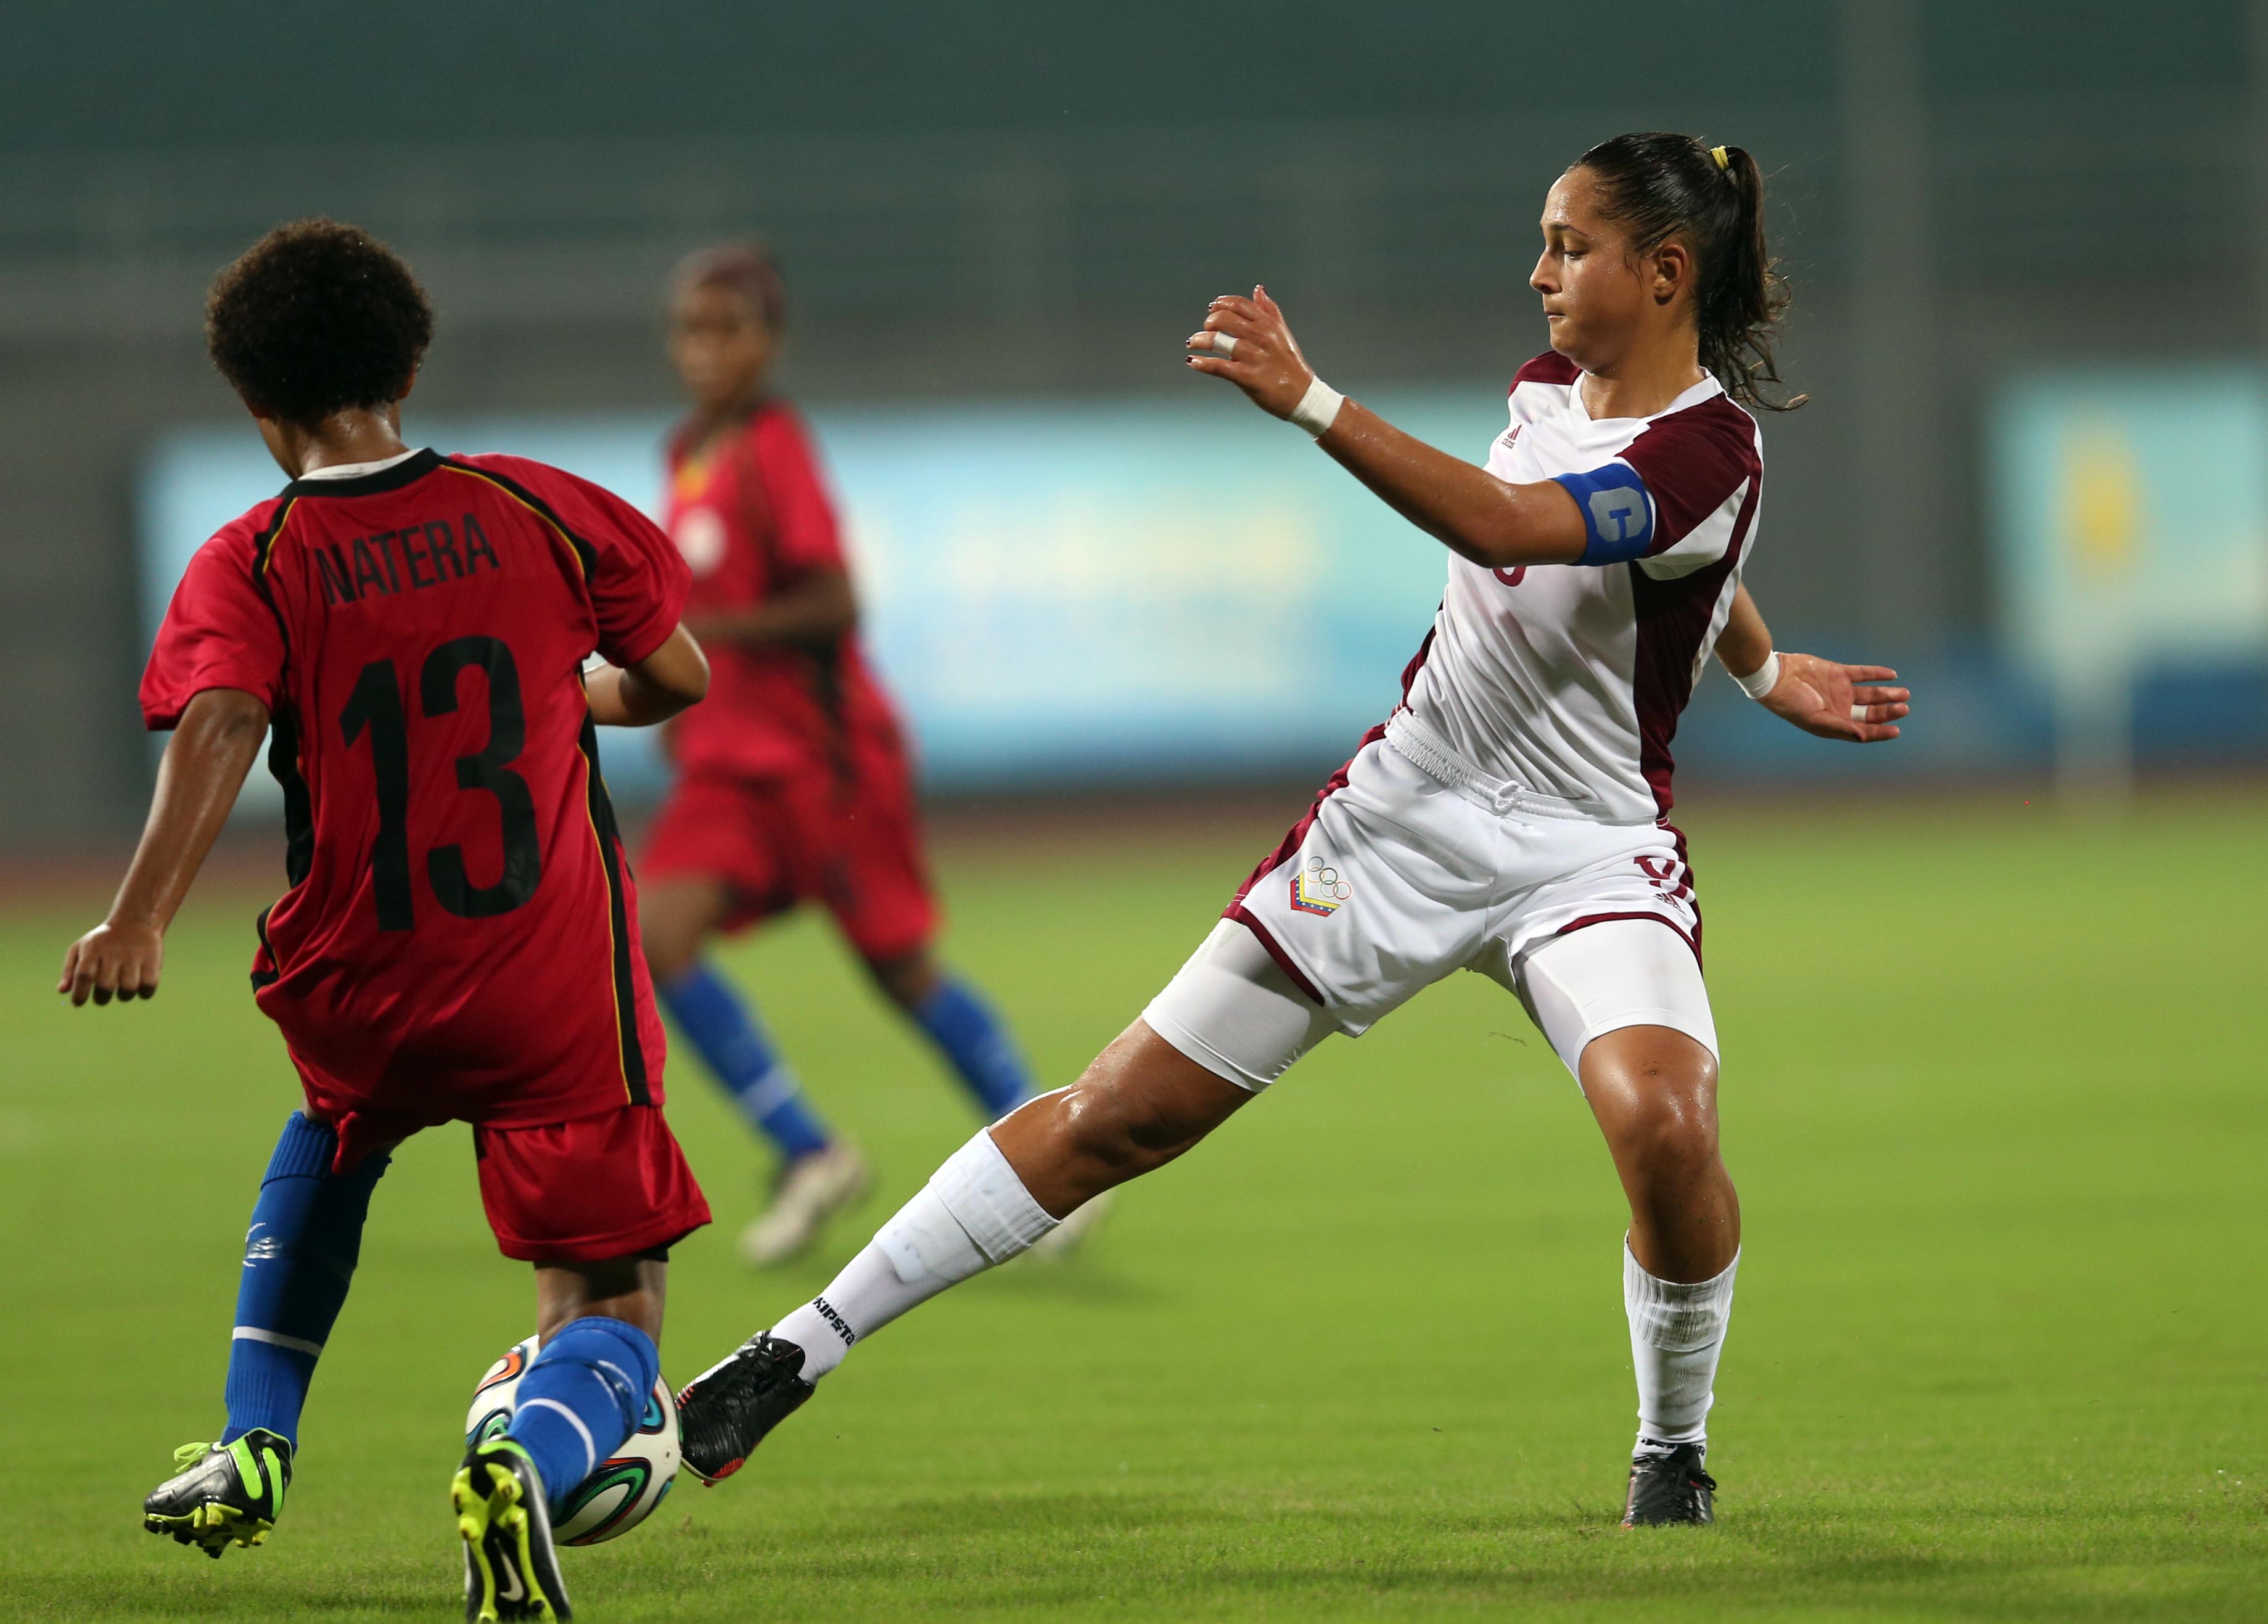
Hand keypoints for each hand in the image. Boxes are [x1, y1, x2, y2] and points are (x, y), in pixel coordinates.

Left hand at [58, 918, 164, 1005]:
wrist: (135, 921)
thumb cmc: (102, 941)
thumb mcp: (80, 948)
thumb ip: (70, 970)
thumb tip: (62, 991)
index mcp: (92, 951)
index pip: (83, 976)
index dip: (79, 993)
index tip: (78, 1002)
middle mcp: (113, 953)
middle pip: (105, 986)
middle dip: (101, 998)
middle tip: (102, 996)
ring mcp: (134, 957)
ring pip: (128, 989)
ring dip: (124, 995)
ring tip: (123, 989)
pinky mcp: (153, 960)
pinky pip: (149, 986)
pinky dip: (144, 992)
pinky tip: (140, 986)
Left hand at [1185, 286, 1314, 418]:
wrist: (1302, 394)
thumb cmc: (1290, 364)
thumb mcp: (1283, 332)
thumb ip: (1269, 310)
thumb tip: (1258, 290)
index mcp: (1268, 324)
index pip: (1239, 304)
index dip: (1221, 303)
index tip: (1212, 308)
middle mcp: (1260, 336)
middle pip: (1224, 319)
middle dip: (1209, 322)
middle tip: (1205, 329)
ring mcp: (1253, 356)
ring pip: (1218, 341)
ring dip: (1200, 340)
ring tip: (1193, 343)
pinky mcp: (1246, 377)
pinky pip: (1219, 366)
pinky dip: (1202, 363)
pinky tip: (1193, 361)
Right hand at [1760, 654, 1908, 742]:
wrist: (1777, 677)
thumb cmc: (1792, 703)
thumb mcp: (1817, 719)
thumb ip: (1841, 727)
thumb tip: (1863, 736)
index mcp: (1834, 723)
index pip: (1862, 730)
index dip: (1880, 732)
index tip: (1896, 730)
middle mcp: (1839, 708)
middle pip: (1870, 712)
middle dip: (1888, 711)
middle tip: (1904, 708)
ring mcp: (1839, 690)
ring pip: (1869, 694)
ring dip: (1886, 694)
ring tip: (1904, 694)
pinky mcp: (1837, 673)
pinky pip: (1862, 673)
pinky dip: (1876, 674)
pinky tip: (1892, 675)